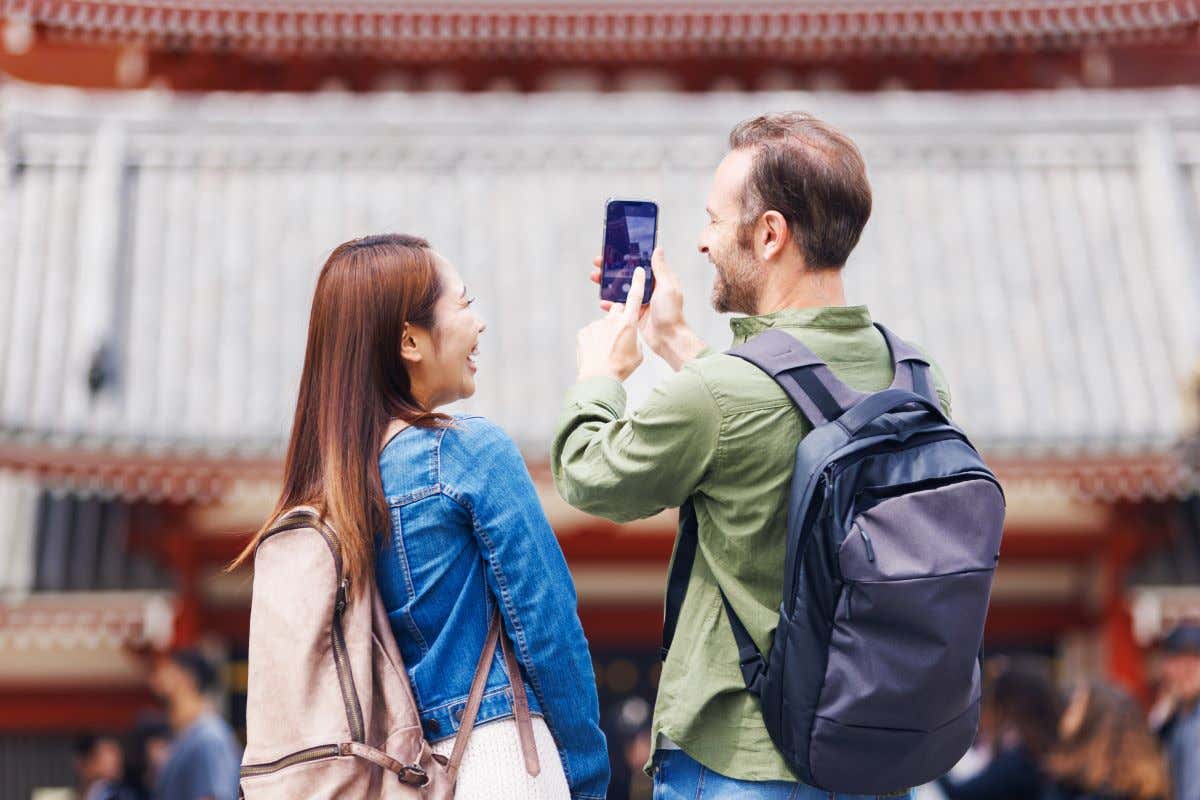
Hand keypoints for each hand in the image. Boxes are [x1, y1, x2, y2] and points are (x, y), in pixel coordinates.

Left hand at [576, 267, 645, 381]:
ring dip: (605, 334)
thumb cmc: (621, 368)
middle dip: (619, 318)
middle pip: (617, 310)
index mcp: (628, 323)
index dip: (637, 283)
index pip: (634, 298)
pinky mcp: (584, 332)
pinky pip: (591, 332)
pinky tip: (596, 353)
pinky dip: (594, 341)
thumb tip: (629, 337)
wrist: (599, 378)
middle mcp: (612, 320)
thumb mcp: (638, 354)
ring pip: (603, 324)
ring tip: (606, 352)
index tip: (638, 271)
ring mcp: (596, 325)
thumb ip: (634, 339)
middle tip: (619, 335)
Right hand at [590, 248, 705, 370]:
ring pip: (620, 289)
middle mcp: (649, 289)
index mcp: (658, 280)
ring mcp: (640, 301)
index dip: (626, 258)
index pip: (640, 264)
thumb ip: (660, 269)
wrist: (668, 338)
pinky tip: (602, 300)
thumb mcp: (667, 287)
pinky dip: (610, 303)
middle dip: (612, 269)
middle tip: (598, 263)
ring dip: (607, 283)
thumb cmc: (671, 313)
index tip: (613, 253)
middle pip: (627, 275)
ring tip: (595, 278)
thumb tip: (658, 249)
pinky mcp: (634, 313)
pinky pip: (619, 306)